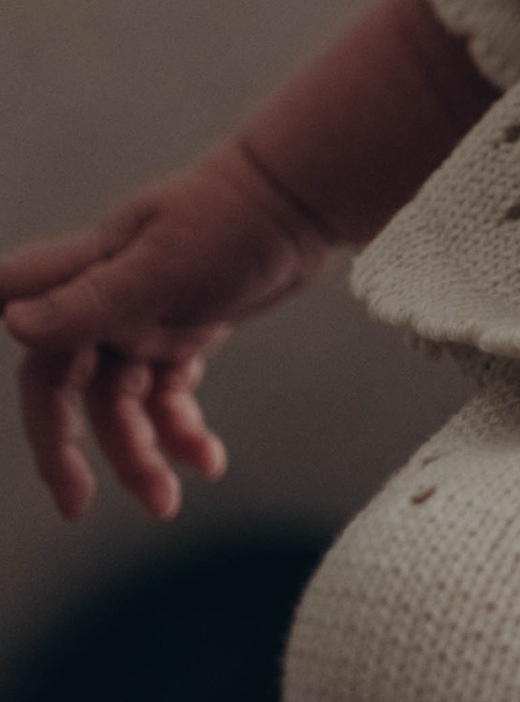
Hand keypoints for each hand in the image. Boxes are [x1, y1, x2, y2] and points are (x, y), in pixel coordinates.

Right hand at [1, 140, 331, 519]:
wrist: (308, 197)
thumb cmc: (235, 212)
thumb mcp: (164, 262)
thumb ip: (92, 299)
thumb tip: (15, 323)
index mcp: (87, 274)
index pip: (32, 331)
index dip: (25, 378)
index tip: (33, 434)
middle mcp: (107, 300)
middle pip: (70, 388)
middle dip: (70, 448)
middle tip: (77, 505)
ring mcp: (146, 319)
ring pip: (123, 404)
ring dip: (139, 452)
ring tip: (167, 499)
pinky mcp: (185, 333)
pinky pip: (168, 396)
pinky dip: (180, 431)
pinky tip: (207, 460)